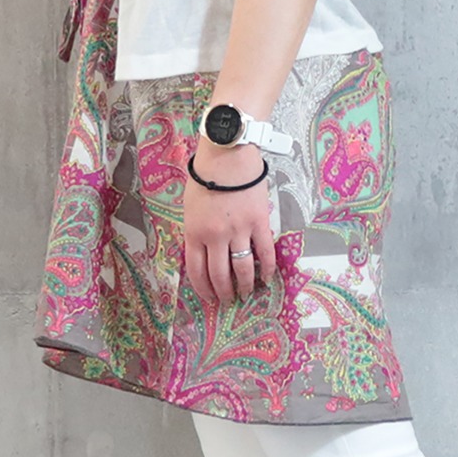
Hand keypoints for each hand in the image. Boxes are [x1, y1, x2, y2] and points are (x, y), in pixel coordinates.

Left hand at [182, 140, 276, 304]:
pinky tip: (267, 278)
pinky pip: (265, 252)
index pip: (196, 271)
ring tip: (247, 293)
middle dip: (224, 292)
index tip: (209, 298)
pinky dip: (267, 269)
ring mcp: (238, 231)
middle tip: (229, 301)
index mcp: (194, 232)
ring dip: (245, 285)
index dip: (203, 289)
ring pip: (242, 268)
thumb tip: (205, 253)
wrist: (228, 155)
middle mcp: (215, 237)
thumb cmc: (206, 176)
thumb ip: (196, 231)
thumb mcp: (190, 207)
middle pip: (219, 275)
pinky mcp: (259, 223)